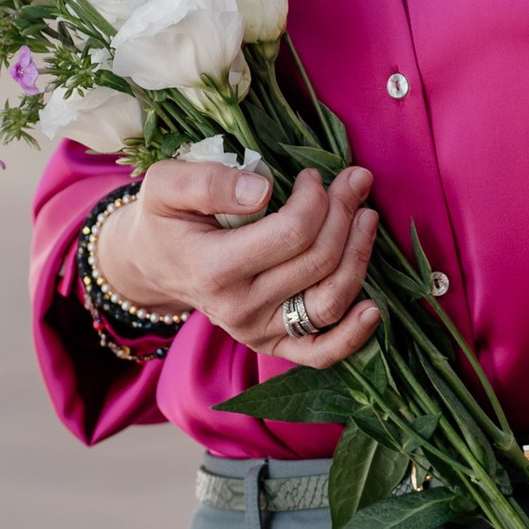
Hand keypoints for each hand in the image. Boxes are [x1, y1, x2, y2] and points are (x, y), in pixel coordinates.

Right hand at [96, 156, 380, 369]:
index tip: (312, 175)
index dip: (315, 199)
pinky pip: (320, 353)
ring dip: (359, 255)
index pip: (290, 234)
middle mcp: (238, 309)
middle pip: (317, 261)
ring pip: (328, 301)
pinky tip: (374, 308)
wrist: (154, 261)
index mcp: (213, 268)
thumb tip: (262, 190)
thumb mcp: (166, 184)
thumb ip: (209, 182)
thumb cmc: (165, 217)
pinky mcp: (272, 343)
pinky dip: (353, 336)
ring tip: (366, 216)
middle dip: (344, 213)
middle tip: (352, 180)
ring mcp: (257, 331)